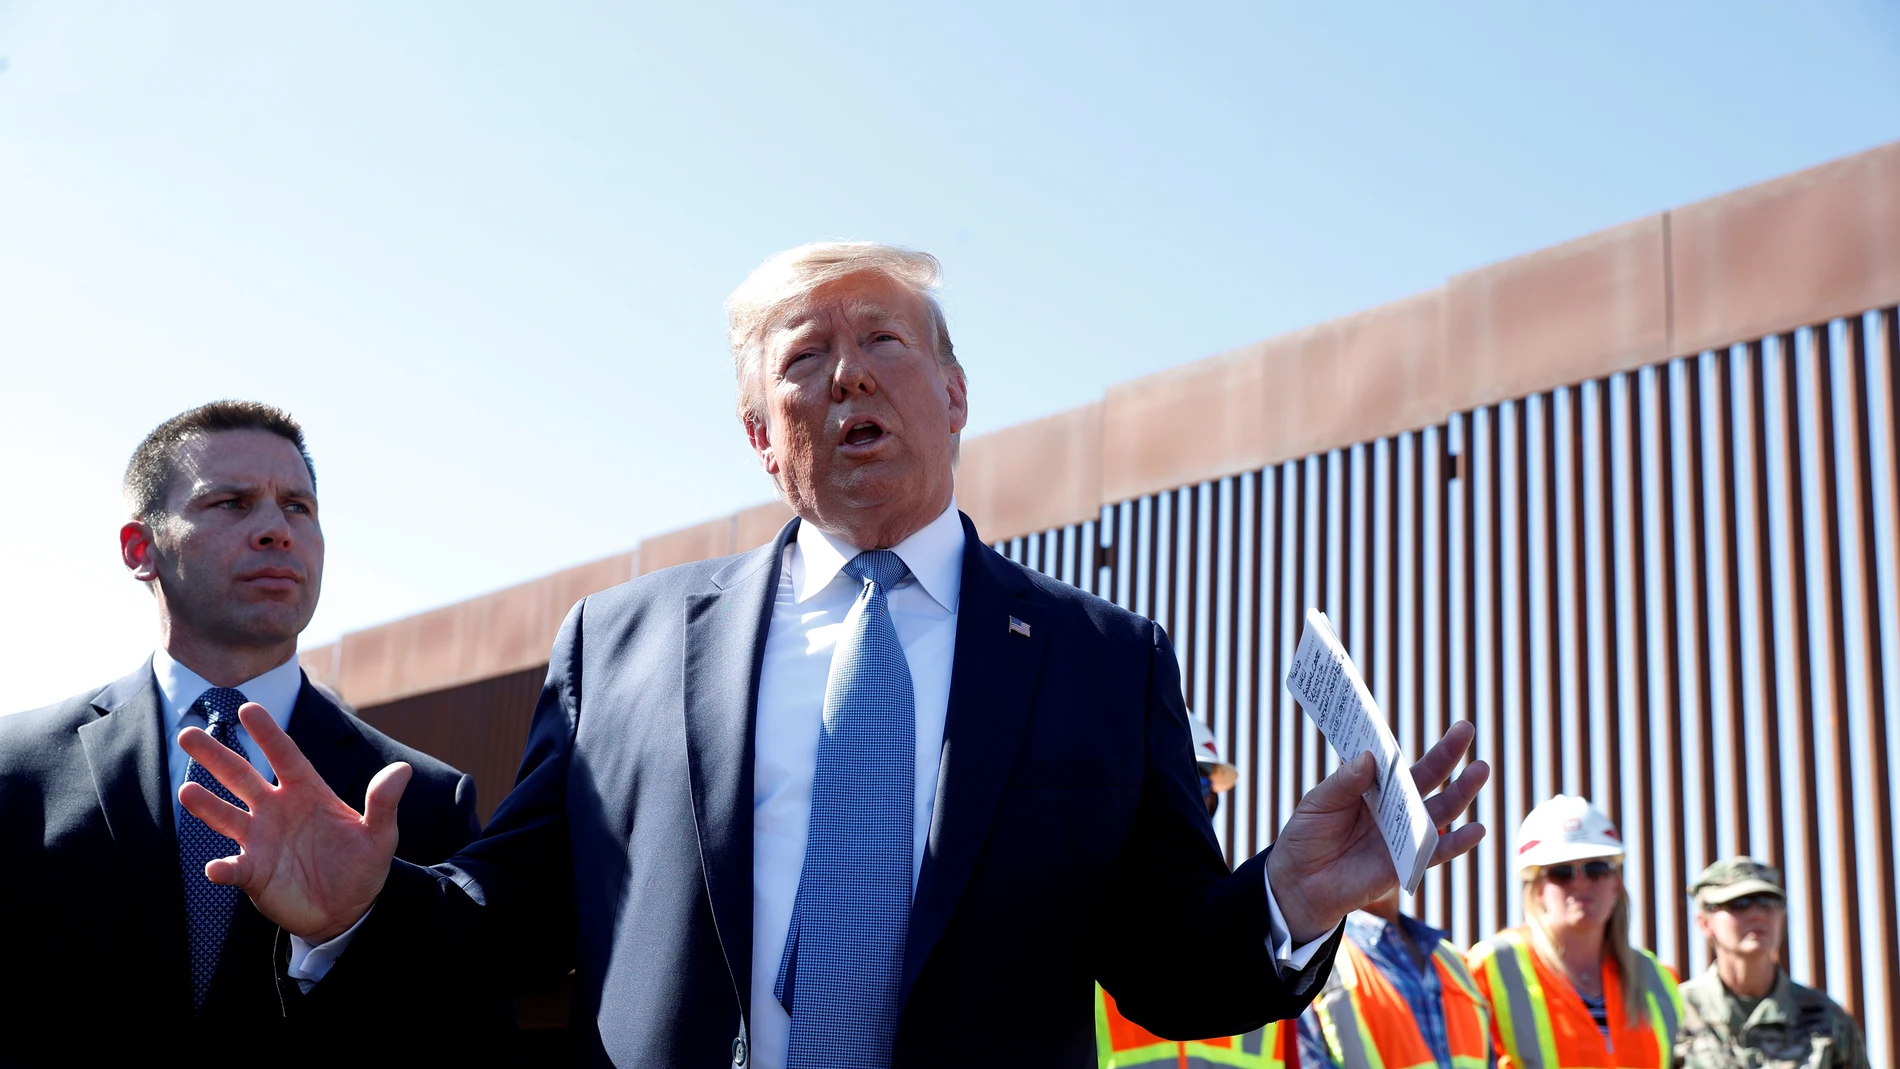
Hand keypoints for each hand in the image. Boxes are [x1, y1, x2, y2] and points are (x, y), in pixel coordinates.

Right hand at [178, 702, 409, 942]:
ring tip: (187, 791)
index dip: (267, 732)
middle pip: (241, 777)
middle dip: (215, 756)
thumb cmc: (361, 865)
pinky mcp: (252, 873)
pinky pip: (233, 867)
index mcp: (306, 792)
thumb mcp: (380, 835)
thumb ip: (383, 803)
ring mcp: (260, 840)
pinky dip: (223, 868)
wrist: (347, 909)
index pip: (284, 755)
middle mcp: (276, 810)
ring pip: (226, 817)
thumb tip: (402, 771)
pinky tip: (215, 868)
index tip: (249, 707)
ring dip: (207, 806)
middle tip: (188, 734)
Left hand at [1266, 721, 1488, 943]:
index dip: (1410, 743)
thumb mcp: (1318, 803)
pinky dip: (1457, 842)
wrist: (1299, 883)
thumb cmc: (1307, 837)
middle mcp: (1392, 808)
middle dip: (1446, 755)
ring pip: (1438, 811)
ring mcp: (1401, 835)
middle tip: (1466, 729)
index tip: (1416, 723)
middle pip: (1426, 780)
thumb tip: (1370, 757)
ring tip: (1481, 769)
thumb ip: (1344, 783)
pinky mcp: (1404, 864)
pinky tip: (1477, 829)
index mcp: (1372, 788)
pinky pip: (1435, 852)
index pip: (1397, 762)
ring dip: (1461, 792)